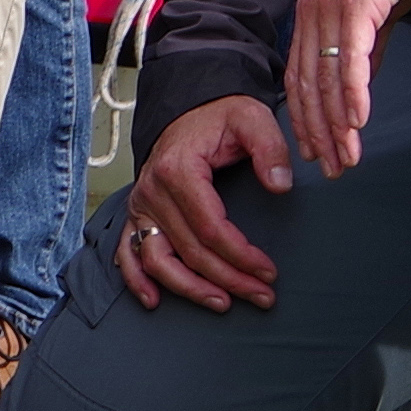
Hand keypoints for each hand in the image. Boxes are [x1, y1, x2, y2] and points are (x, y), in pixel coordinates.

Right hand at [118, 94, 291, 311]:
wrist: (188, 106)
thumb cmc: (220, 115)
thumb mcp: (252, 119)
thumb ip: (269, 148)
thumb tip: (280, 185)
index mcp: (179, 170)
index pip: (211, 228)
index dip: (241, 256)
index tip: (269, 271)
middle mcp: (153, 191)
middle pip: (190, 250)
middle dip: (229, 279)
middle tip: (262, 296)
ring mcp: (141, 204)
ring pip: (157, 260)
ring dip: (189, 288)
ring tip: (222, 303)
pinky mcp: (138, 213)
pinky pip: (129, 251)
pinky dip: (136, 279)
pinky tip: (153, 301)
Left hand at [280, 0, 401, 179]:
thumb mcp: (367, 22)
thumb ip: (360, 56)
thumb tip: (357, 95)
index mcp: (307, 19)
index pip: (297, 79)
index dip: (302, 118)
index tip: (311, 151)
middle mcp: (310, 16)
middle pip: (308, 86)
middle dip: (318, 132)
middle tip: (330, 168)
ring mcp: (330, 12)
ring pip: (328, 79)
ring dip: (338, 124)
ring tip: (347, 157)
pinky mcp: (356, 9)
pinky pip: (350, 59)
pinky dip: (354, 94)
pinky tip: (358, 122)